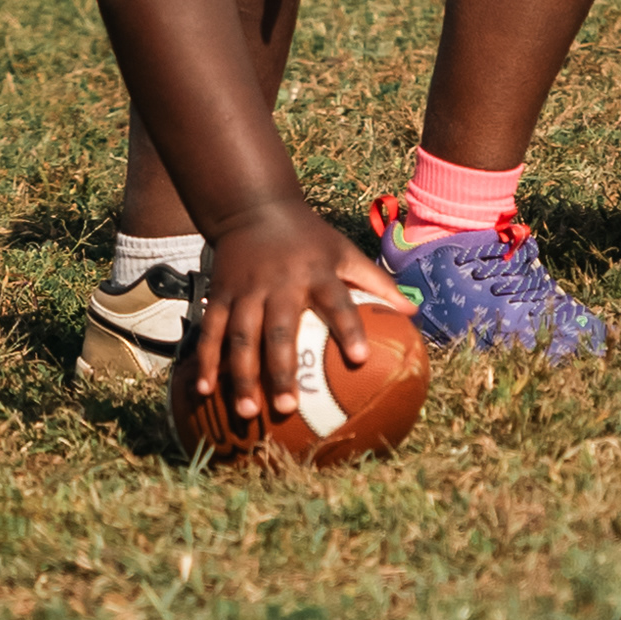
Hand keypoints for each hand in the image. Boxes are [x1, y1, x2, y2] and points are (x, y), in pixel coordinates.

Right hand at [185, 205, 404, 425]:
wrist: (252, 207)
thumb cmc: (308, 238)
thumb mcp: (344, 251)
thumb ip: (376, 282)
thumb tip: (413, 313)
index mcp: (316, 273)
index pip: (337, 301)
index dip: (348, 328)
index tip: (359, 358)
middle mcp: (279, 283)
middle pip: (280, 330)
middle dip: (281, 369)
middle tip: (287, 407)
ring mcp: (246, 290)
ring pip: (242, 336)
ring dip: (242, 375)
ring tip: (248, 412)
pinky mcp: (220, 293)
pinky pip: (212, 331)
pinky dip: (207, 360)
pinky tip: (206, 391)